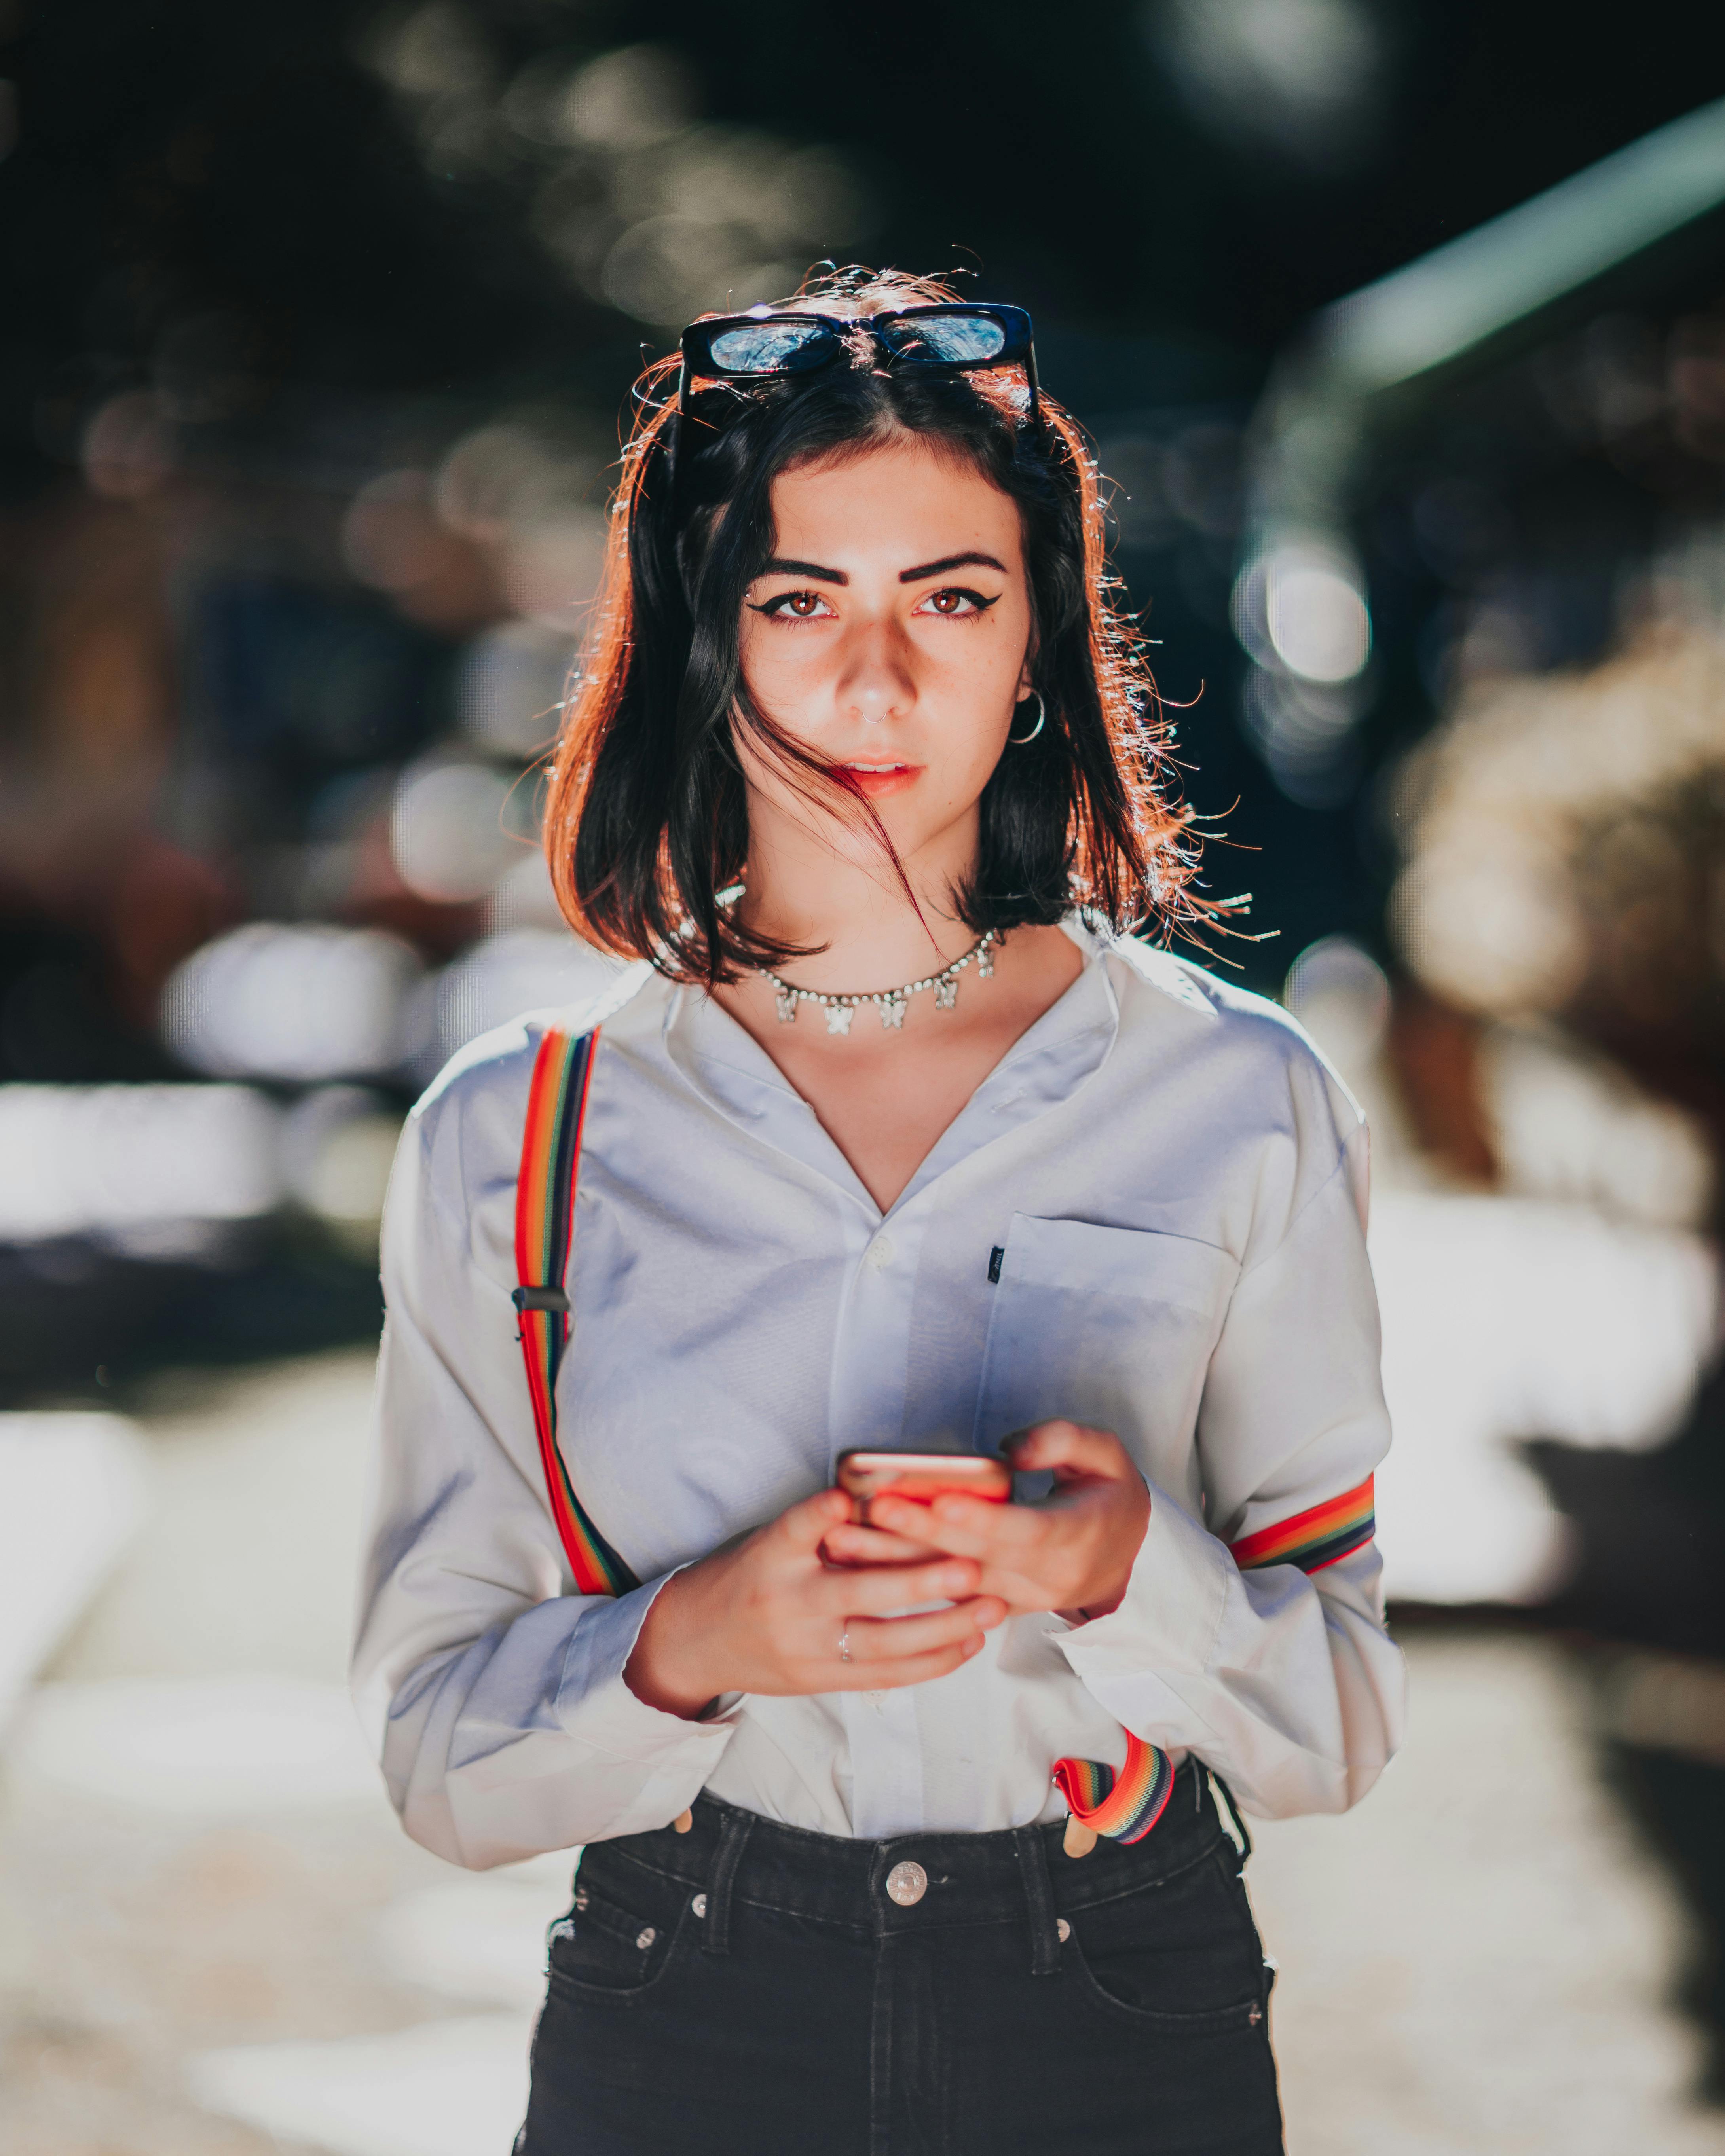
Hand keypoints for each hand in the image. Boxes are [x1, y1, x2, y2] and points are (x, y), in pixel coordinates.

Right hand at [625, 1487, 1008, 1719]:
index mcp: (769, 1556)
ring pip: (882, 1644)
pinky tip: (966, 1644)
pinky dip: (930, 1662)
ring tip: (990, 1608)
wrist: (693, 1641)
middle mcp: (786, 1602)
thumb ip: (819, 1528)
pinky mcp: (817, 1679)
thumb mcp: (767, 1542)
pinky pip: (883, 1676)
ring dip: (943, 1628)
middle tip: (971, 1567)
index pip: (793, 1529)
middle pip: (856, 1593)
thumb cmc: (744, 1576)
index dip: (819, 1513)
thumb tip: (892, 1499)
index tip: (846, 1499)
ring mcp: (803, 1647)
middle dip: (919, 1583)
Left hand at [826, 1422, 1149, 1623]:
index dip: (982, 1517)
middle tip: (877, 1506)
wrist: (1126, 1555)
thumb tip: (1011, 1449)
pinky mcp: (1000, 1607)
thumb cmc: (1110, 1493)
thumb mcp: (1107, 1454)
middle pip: (977, 1557)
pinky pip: (950, 1598)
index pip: (1024, 1530)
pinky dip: (907, 1580)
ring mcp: (1021, 1598)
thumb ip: (1064, 1441)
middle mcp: (1047, 1576)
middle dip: (923, 1533)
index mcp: (1076, 1535)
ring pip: (954, 1584)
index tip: (941, 1498)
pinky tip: (863, 1563)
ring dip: (898, 1563)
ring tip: (846, 1541)